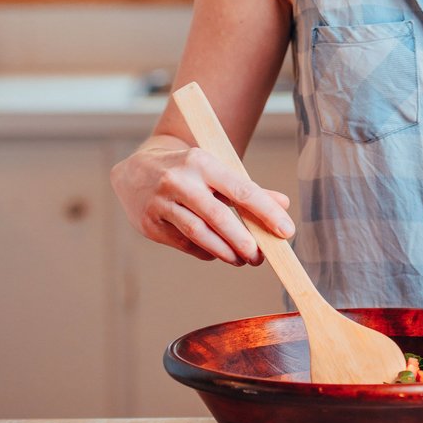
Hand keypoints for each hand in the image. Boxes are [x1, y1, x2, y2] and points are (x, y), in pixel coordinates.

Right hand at [111, 137, 294, 265]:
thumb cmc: (187, 171)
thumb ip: (249, 188)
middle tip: (259, 256)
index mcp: (202, 162)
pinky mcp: (150, 223)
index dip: (266, 212)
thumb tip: (283, 204)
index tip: (286, 231)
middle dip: (242, 240)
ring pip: (198, 233)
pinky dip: (205, 250)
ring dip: (224, 251)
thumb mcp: (215, 170)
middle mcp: (179, 180)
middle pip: (217, 216)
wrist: (136, 170)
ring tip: (241, 260)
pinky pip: (184, 243)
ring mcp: (161, 202)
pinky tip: (217, 253)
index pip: (240, 189)